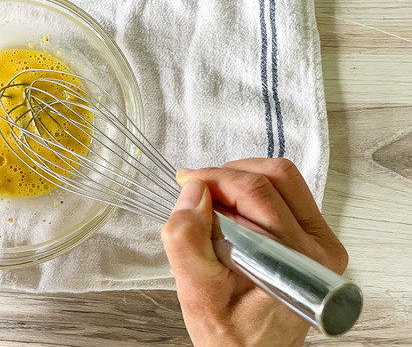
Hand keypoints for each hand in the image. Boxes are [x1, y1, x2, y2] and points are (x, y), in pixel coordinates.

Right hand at [161, 158, 347, 346]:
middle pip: (276, 177)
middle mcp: (319, 248)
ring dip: (240, 179)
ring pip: (282, 180)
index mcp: (297, 262)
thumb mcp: (197, 292)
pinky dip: (250, 192)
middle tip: (196, 191)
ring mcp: (320, 241)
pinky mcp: (312, 238)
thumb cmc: (231, 335)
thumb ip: (188, 239)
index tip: (186, 182)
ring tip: (211, 203)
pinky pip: (284, 195)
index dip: (215, 179)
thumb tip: (192, 191)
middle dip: (228, 175)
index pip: (257, 193)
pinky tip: (227, 213)